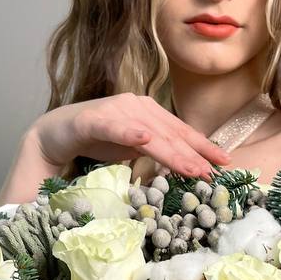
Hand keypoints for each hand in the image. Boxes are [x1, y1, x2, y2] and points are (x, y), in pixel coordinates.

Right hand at [34, 94, 231, 180]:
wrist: (54, 134)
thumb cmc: (97, 141)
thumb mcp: (134, 149)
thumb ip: (158, 152)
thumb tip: (188, 167)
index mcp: (149, 112)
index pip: (181, 131)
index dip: (203, 146)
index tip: (225, 162)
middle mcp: (135, 106)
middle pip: (170, 134)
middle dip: (193, 154)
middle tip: (212, 173)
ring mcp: (114, 111)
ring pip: (149, 134)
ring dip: (171, 151)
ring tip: (191, 168)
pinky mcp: (91, 120)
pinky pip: (113, 128)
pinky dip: (129, 133)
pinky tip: (144, 139)